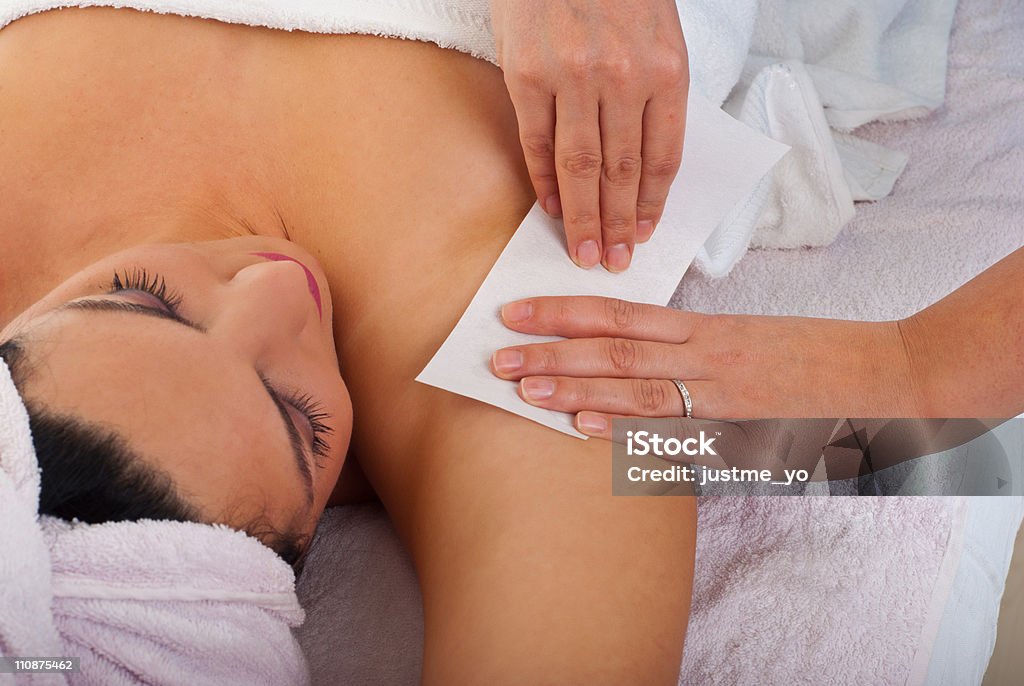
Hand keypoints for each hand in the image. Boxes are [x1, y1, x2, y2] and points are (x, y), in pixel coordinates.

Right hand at [489, 1, 688, 271]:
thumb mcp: (657, 31)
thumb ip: (653, 91)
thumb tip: (640, 158)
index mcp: (666, 68)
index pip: (663, 157)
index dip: (652, 203)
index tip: (644, 233)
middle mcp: (622, 78)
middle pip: (622, 172)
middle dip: (618, 224)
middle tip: (614, 261)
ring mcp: (572, 78)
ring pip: (581, 168)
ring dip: (582, 218)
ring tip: (583, 252)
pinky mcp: (527, 76)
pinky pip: (538, 143)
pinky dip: (545, 181)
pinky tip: (551, 208)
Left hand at [489, 296, 921, 437]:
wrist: (881, 369)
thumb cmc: (807, 354)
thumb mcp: (742, 339)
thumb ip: (686, 346)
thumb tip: (628, 352)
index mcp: (702, 326)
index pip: (619, 313)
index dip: (563, 311)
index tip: (517, 312)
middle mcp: (703, 350)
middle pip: (614, 345)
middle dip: (552, 351)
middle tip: (499, 356)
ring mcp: (721, 385)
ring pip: (636, 381)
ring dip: (576, 386)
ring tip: (526, 388)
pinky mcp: (742, 419)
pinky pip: (675, 424)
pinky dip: (628, 426)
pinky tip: (585, 428)